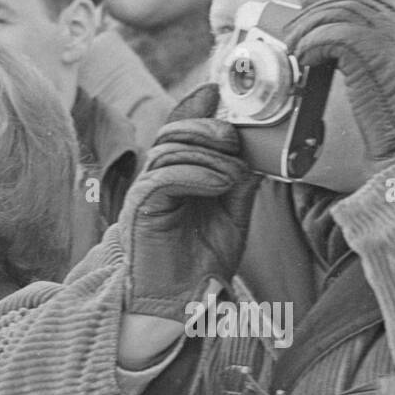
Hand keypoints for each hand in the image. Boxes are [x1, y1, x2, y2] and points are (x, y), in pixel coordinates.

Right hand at [122, 85, 259, 319]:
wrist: (178, 304)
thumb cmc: (201, 264)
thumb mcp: (232, 217)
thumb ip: (239, 185)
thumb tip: (252, 156)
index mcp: (176, 176)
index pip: (181, 131)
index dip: (194, 108)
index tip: (214, 90)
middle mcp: (157, 179)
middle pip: (173, 133)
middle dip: (205, 127)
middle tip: (232, 138)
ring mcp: (147, 192)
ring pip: (169, 150)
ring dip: (207, 154)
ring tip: (232, 174)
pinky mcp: (142, 208)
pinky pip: (164, 177)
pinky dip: (196, 174)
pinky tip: (220, 183)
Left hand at [282, 0, 394, 163]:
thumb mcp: (394, 79)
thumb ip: (375, 56)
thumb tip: (335, 44)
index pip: (369, 0)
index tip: (309, 6)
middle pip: (351, 2)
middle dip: (316, 11)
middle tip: (294, 28)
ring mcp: (392, 40)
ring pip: (339, 14)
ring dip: (308, 28)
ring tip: (295, 47)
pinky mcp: (373, 55)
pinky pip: (333, 35)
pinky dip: (312, 43)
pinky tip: (305, 58)